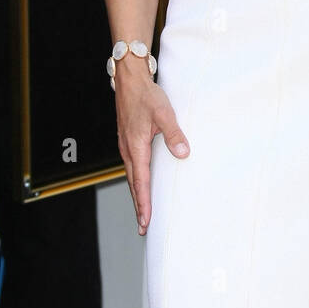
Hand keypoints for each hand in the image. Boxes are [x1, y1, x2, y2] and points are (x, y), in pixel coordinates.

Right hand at [114, 61, 188, 233]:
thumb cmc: (146, 95)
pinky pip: (132, 167)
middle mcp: (128, 149)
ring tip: (143, 213)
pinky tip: (142, 185)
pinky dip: (137, 181)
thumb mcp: (164, 112)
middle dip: (139, 207)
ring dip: (137, 195)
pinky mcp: (128, 141)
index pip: (141, 182)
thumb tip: (182, 153)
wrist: (129, 80)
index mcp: (136, 146)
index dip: (144, 203)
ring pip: (132, 176)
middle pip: (134, 184)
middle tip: (143, 228)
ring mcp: (126, 146)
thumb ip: (174, 133)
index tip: (146, 221)